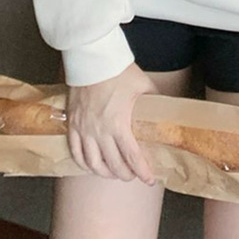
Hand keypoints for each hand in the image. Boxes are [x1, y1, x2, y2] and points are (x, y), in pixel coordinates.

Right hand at [66, 61, 159, 184]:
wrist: (92, 59)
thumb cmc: (118, 71)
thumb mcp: (143, 86)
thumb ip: (154, 102)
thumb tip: (166, 111)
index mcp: (119, 124)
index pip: (132, 157)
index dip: (142, 172)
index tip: (149, 179)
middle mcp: (100, 131)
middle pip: (113, 165)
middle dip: (126, 175)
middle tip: (134, 175)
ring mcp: (84, 129)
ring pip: (93, 163)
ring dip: (105, 173)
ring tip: (114, 173)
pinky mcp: (72, 124)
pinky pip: (76, 152)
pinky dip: (84, 163)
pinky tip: (92, 165)